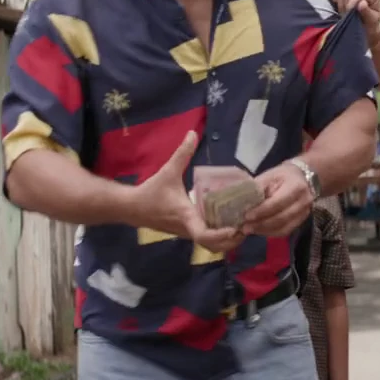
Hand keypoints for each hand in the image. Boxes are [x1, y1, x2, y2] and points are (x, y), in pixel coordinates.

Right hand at [137, 132, 243, 254]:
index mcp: (186, 217)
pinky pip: (205, 239)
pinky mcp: (185, 232)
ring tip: (241, 225)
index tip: (235, 229)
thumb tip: (193, 133)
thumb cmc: (151, 191)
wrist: (132, 207)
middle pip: (213, 246)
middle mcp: (188, 229)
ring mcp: (187, 233)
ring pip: (210, 246)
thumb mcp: (168, 170)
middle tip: (247, 226)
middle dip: (231, 241)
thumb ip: (182, 153)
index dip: (220, 236)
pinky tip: (228, 222)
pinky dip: (218, 237)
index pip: (204, 236)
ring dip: (226, 241)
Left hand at [241, 162, 315, 237]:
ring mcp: (305, 213)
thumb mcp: (269, 176)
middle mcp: (304, 202)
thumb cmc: (282, 175)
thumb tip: (241, 203)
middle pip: (281, 218)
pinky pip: (285, 231)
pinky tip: (259, 231)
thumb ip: (257, 188)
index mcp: (296, 187)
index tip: (246, 216)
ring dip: (264, 231)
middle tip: (244, 227)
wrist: (301, 177)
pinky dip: (271, 233)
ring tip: (249, 230)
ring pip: (283, 228)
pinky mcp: (301, 221)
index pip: (277, 203)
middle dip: (261, 224)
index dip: (261, 211)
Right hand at [328, 0, 379, 46]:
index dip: (349, 7)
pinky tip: (338, 2)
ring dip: (339, 0)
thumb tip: (362, 3)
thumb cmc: (370, 25)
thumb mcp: (371, 22)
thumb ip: (367, 13)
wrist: (367, 26)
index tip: (349, 16)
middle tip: (346, 15)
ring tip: (343, 10)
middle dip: (343, 5)